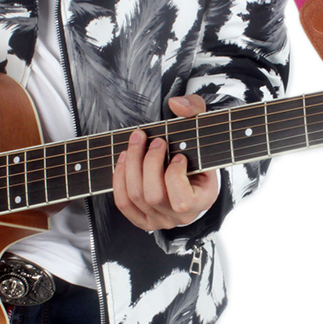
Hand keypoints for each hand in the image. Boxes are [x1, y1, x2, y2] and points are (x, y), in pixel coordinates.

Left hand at [112, 94, 218, 231]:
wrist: (189, 170)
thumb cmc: (196, 152)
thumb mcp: (203, 128)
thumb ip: (195, 109)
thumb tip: (176, 104)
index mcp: (202, 200)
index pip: (182, 200)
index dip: (174, 175)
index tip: (178, 156)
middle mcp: (180, 216)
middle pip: (153, 195)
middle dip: (148, 162)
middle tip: (154, 141)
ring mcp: (160, 219)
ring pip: (135, 196)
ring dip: (131, 165)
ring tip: (136, 144)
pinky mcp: (142, 218)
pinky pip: (123, 204)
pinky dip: (119, 179)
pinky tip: (125, 160)